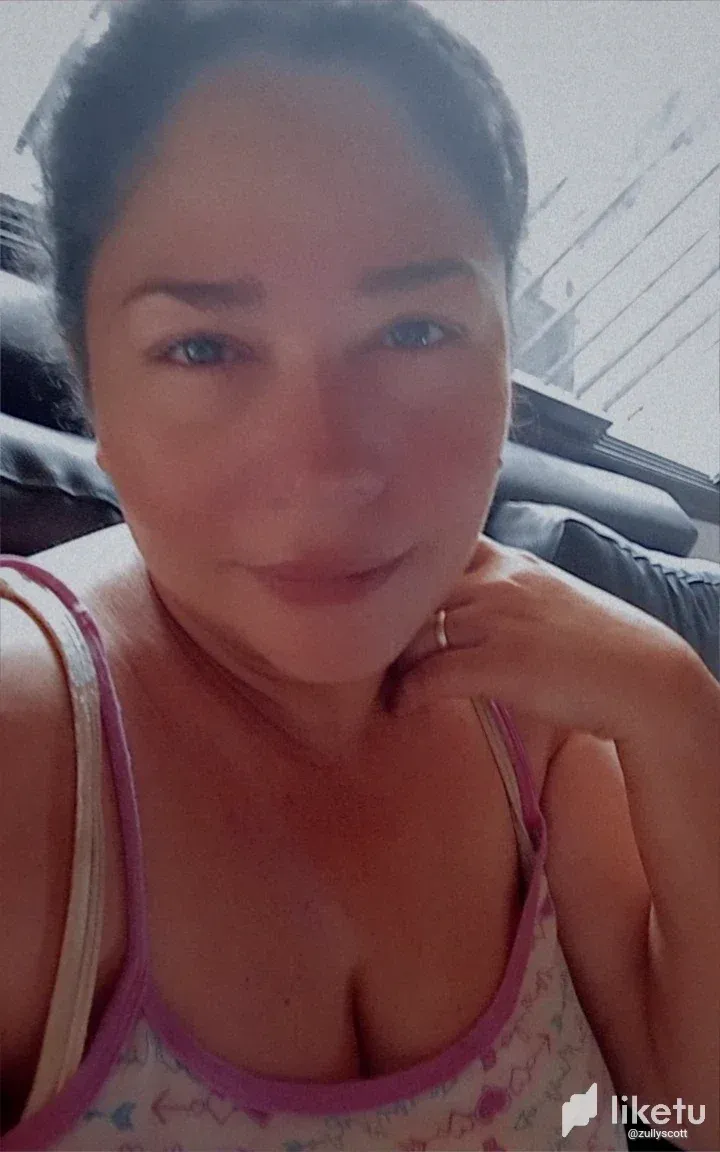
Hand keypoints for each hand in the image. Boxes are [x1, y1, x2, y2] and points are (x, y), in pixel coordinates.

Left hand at [387, 536, 692, 742]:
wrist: (641, 674)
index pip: (435, 550)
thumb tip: (457, 607)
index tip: (374, 593)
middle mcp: (497, 581)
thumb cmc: (592, 641)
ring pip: (414, 633)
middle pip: (411, 592)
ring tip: (378, 683)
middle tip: (362, 649)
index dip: (400, 571)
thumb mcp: (543, 592)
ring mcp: (497, 620)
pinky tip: (401, 707)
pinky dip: (409, 693)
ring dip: (389, 662)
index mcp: (507, 561)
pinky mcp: (501, 663)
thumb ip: (500, 589)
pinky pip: (433, 675)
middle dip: (382, 621)